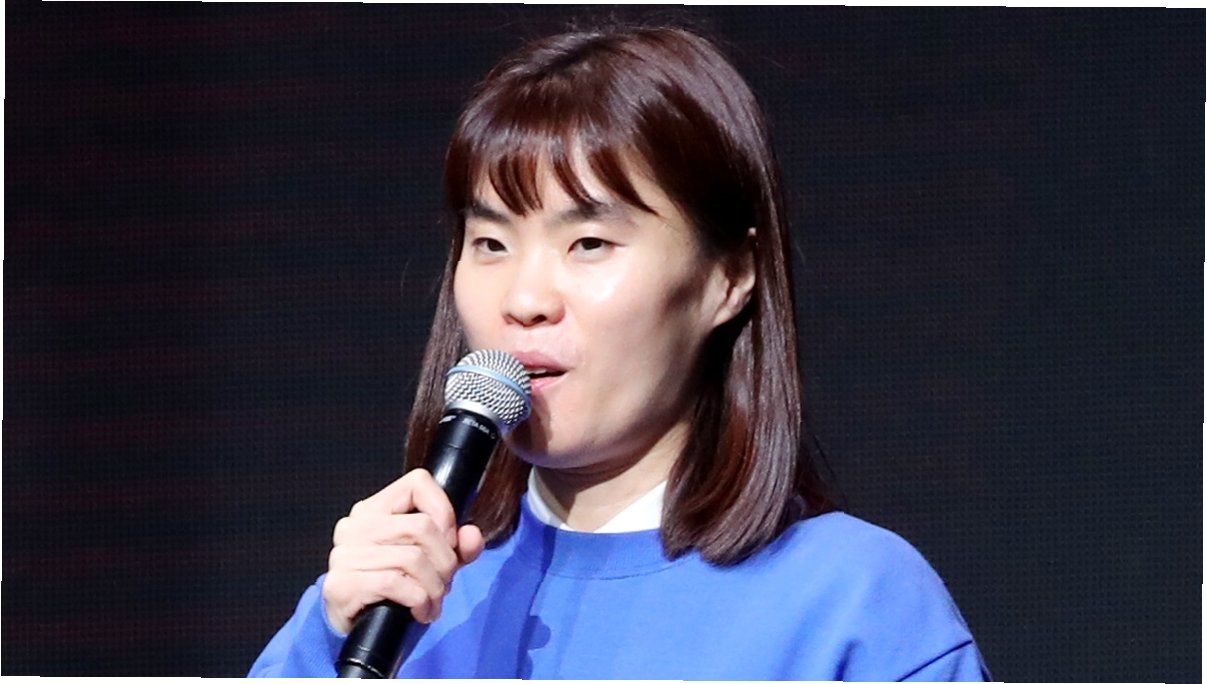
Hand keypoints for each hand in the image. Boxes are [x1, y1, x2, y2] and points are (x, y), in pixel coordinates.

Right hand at [322, 468, 486, 634]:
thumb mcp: (432, 563)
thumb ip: (457, 546)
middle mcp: (354, 525)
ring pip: (412, 558)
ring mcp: (343, 554)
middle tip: (445, 582)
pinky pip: (394, 583)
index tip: (450, 541)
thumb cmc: (394, 589)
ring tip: (433, 600)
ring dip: (434, 586)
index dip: (444, 510)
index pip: (418, 482)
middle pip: (422, 526)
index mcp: (374, 509)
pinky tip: (420, 611)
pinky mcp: (341, 584)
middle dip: (445, 560)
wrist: (361, 629)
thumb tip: (471, 535)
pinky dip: (417, 600)